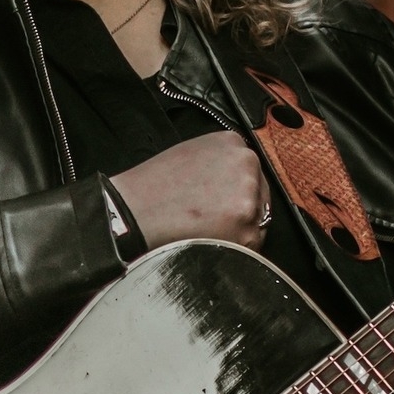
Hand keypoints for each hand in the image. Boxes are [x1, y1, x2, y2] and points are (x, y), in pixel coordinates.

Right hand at [112, 131, 269, 251]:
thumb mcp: (191, 153)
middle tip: (214, 221)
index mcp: (232, 144)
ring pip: (258, 221)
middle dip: (242, 210)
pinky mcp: (246, 231)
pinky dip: (237, 250)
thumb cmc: (154, 187)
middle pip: (259, 195)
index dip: (237, 191)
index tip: (224, 202)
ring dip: (240, 231)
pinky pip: (253, 246)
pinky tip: (212, 243)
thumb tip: (236, 182)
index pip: (251, 171)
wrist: (134, 213)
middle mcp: (246, 166)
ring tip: (209, 232)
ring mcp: (249, 199)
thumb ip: (220, 162)